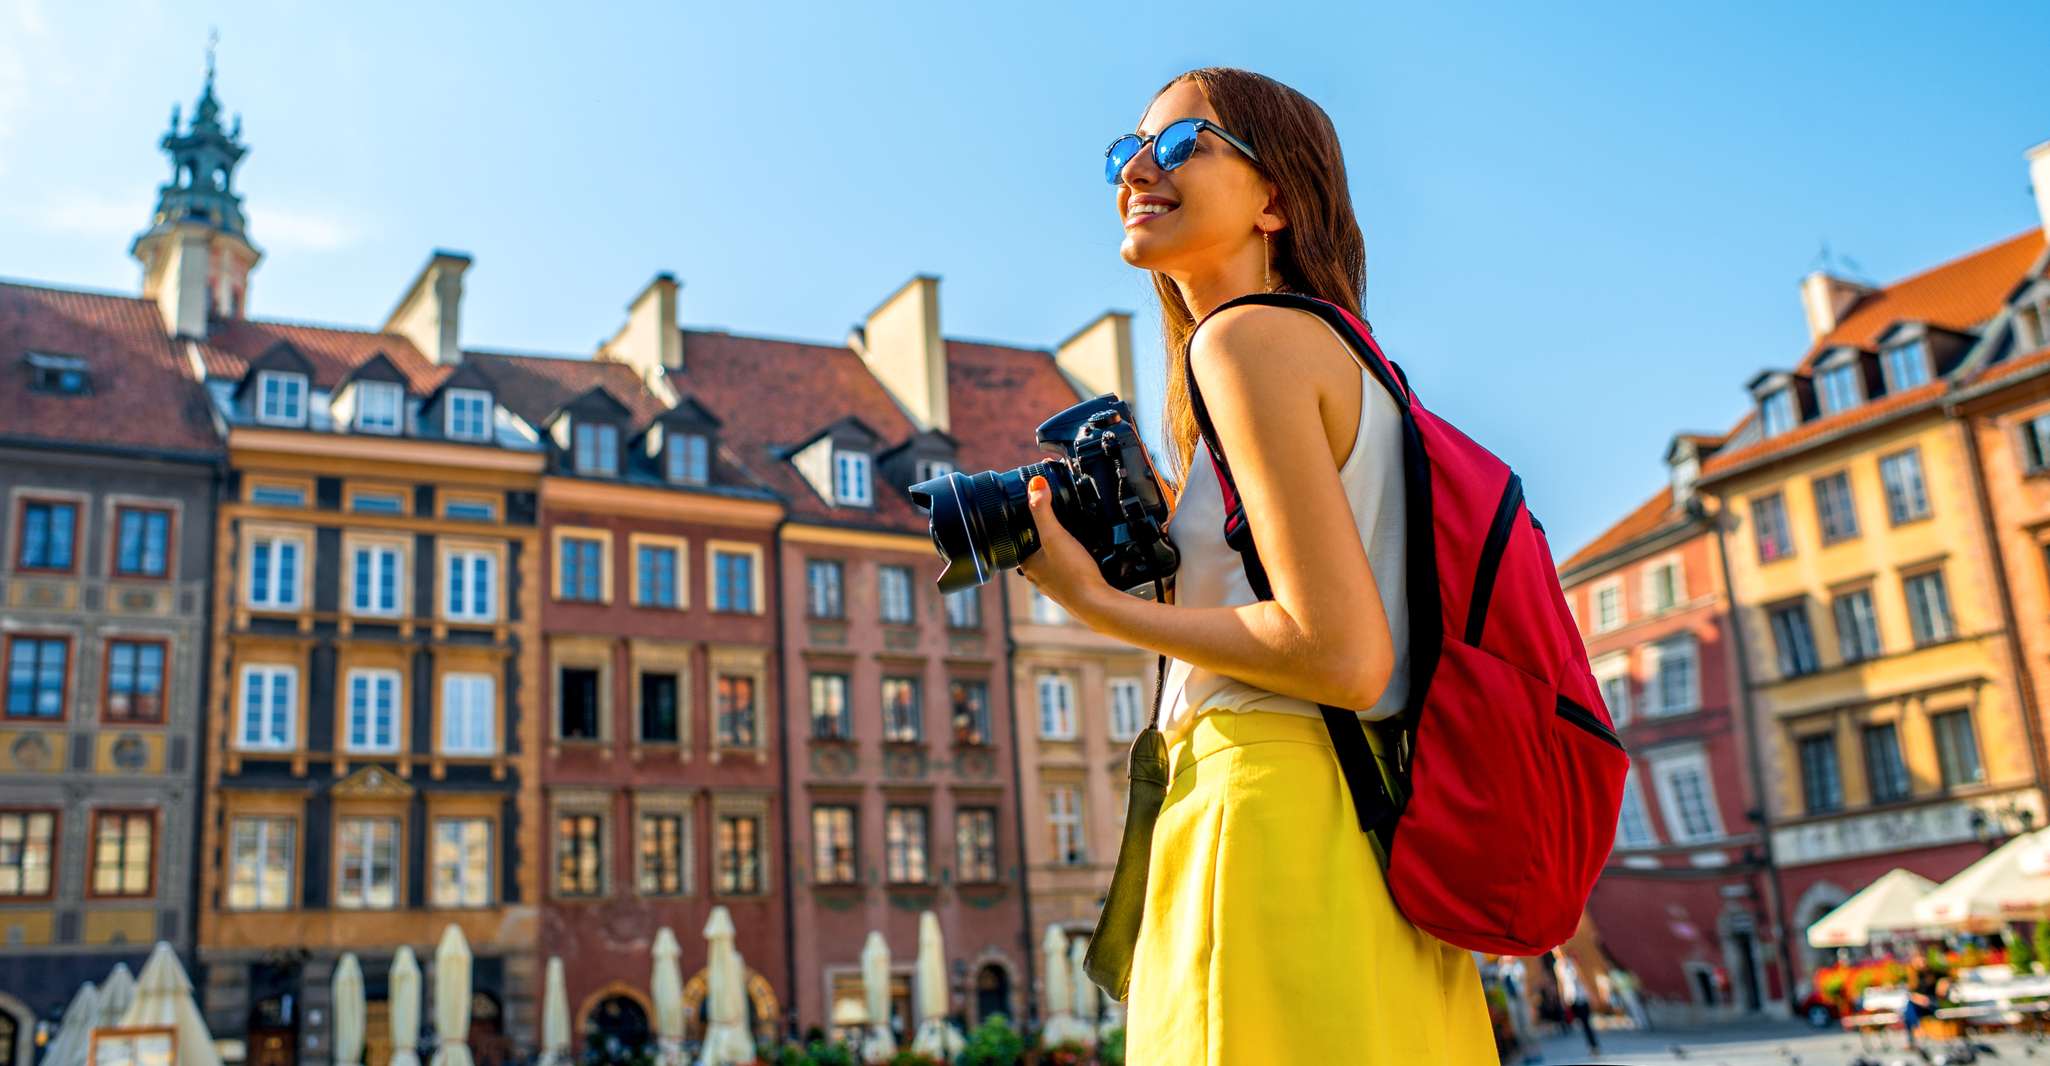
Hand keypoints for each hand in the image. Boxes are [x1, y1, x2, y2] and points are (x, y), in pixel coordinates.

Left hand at [1018, 474, 1108, 625]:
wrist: (1096, 604)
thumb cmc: (1073, 574)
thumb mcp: (1055, 535)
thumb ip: (1043, 510)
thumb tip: (1035, 484)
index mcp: (1027, 565)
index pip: (1019, 541)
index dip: (1026, 526)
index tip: (1035, 512)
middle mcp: (1038, 577)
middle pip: (1036, 550)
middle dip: (1044, 537)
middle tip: (1055, 521)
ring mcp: (1055, 585)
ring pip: (1052, 562)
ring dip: (1058, 550)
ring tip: (1068, 536)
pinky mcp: (1072, 589)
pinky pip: (1068, 571)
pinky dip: (1072, 562)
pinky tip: (1081, 557)